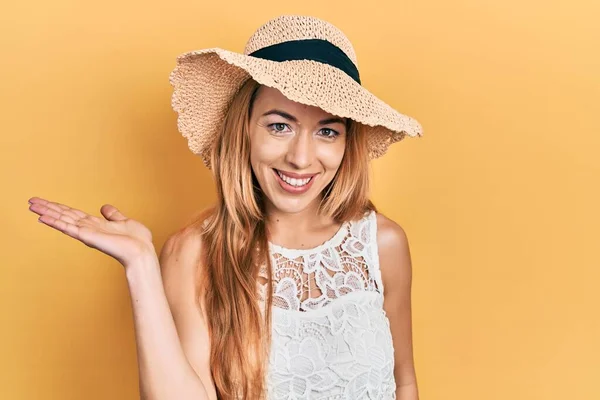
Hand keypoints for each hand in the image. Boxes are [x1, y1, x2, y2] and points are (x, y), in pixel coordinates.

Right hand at [28, 196, 155, 267]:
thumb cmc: (137, 240)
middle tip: (31, 201)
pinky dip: (55, 222)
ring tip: (32, 206)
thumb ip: (113, 215)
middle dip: (48, 208)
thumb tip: (104, 207)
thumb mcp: (124, 221)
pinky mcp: (87, 237)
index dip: (59, 207)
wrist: (142, 251)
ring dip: (47, 213)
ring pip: (63, 220)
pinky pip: (68, 227)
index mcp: (95, 224)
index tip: (45, 201)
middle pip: (64, 215)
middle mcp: (88, 228)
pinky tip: (43, 218)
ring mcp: (86, 233)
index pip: (73, 213)